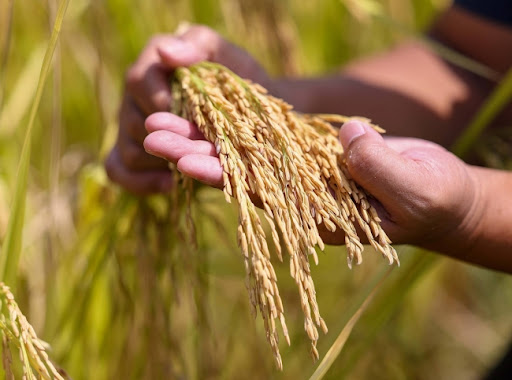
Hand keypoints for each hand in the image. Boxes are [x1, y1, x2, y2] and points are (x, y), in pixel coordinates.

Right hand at [105, 25, 270, 194]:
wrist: (254, 116)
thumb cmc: (240, 83)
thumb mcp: (227, 57)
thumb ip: (199, 45)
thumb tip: (166, 53)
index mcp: (153, 65)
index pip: (139, 81)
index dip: (162, 103)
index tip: (190, 117)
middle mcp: (135, 96)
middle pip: (134, 122)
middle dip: (168, 139)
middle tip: (200, 149)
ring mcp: (129, 128)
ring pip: (129, 151)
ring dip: (160, 164)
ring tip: (190, 168)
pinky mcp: (129, 156)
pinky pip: (118, 171)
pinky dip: (142, 182)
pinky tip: (170, 185)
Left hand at [144, 115, 479, 252]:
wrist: (439, 194)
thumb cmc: (434, 197)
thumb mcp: (416, 188)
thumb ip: (381, 168)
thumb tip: (349, 137)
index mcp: (316, 212)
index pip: (259, 193)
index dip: (222, 175)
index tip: (184, 162)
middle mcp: (299, 194)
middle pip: (238, 172)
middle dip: (196, 152)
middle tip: (151, 132)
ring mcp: (301, 172)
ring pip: (244, 151)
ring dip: (206, 133)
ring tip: (164, 114)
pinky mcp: (309, 152)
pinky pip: (266, 136)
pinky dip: (237, 121)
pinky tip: (208, 104)